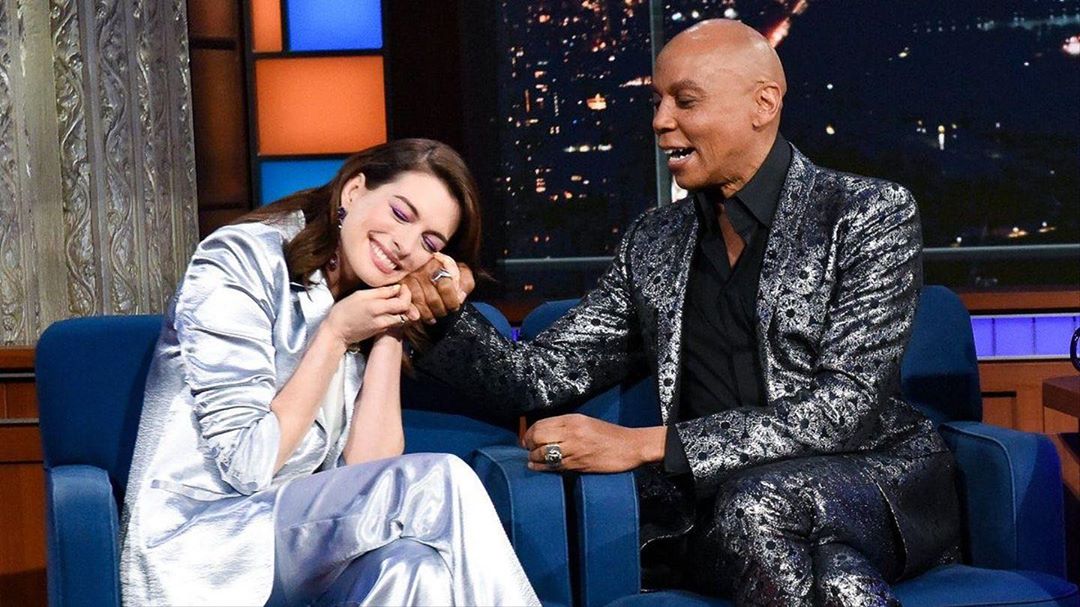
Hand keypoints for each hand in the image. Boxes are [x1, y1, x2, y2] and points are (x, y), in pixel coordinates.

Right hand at [325, 284, 419, 345]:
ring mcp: (383, 327)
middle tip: (398, 292)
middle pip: (406, 311)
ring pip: (401, 318)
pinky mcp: (380, 331)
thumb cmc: (343, 311)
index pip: (404, 302)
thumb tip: (397, 288)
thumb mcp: (359, 295)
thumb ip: (380, 292)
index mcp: (378, 308)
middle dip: (406, 300)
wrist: (336, 332)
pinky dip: (395, 314)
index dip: (406, 293)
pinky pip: (394, 322)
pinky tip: (386, 308)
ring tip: (393, 300)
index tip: (401, 287)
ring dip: (401, 308)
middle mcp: (383, 319)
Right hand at [400, 253, 475, 323]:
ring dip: (428, 315)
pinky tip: (417, 317)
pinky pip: (405, 304)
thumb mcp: (462, 274)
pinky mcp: (398, 285)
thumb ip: (465, 284)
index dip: (452, 301)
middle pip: (432, 299)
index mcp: (438, 263)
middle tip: (443, 313)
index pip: (445, 287)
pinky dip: (412, 313)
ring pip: (419, 303)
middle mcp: (421, 269)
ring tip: (433, 318)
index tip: (454, 307)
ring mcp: (407, 277)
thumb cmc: (446, 271)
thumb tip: (459, 298)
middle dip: (441, 310)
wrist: (426, 264)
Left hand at [522, 414, 660, 472]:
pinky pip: (554, 466)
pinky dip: (541, 468)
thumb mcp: (587, 423)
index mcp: (573, 419)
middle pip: (539, 437)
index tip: (526, 439)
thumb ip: (567, 426)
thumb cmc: (610, 435)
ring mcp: (575, 449)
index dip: (529, 432)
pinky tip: (536, 467)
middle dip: (529, 444)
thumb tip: (545, 433)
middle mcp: (572, 432)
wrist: (631, 446)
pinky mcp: (579, 464)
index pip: (542, 424)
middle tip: (528, 449)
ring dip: (533, 458)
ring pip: (543, 453)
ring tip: (532, 460)